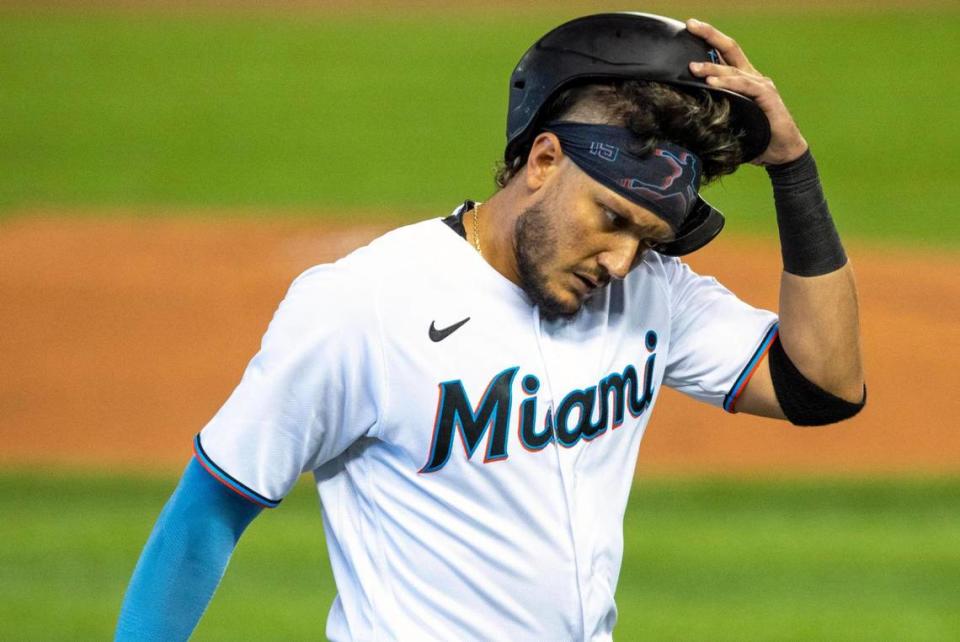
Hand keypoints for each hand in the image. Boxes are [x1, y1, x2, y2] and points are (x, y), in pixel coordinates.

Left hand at [685, 18, 807, 165]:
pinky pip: (745, 86)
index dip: (709, 38)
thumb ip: (713, 108)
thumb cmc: (754, 136)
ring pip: (733, 70)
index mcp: (743, 78)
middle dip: (709, 35)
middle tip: (691, 25)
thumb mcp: (729, 118)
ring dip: (712, 68)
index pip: (725, 52)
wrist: (782, 151)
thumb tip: (684, 110)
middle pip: (730, 49)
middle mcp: (752, 76)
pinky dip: (728, 84)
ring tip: (692, 68)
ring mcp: (761, 85)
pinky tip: (712, 84)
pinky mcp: (768, 97)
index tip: (690, 26)